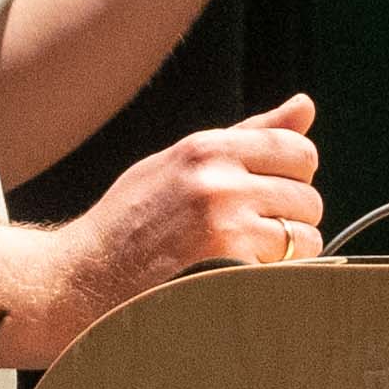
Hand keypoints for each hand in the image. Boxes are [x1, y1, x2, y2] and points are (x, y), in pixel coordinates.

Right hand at [21, 95, 320, 352]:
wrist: (80, 278)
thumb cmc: (127, 224)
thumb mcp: (176, 164)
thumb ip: (244, 137)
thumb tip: (305, 105)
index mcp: (205, 148)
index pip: (297, 148)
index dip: (293, 178)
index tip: (268, 197)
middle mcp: (218, 178)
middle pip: (308, 196)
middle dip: (290, 220)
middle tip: (249, 237)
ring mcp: (223, 222)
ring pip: (304, 236)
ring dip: (286, 255)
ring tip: (242, 261)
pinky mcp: (228, 265)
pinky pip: (288, 269)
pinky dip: (274, 280)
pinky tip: (237, 282)